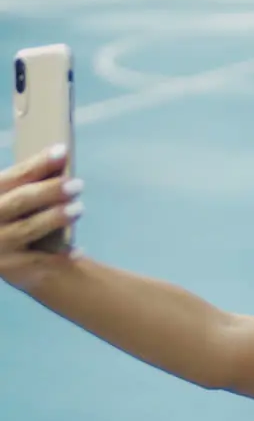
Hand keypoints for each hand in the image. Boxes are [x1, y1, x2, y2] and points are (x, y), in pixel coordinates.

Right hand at [0, 145, 83, 290]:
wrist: (8, 258)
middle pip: (20, 201)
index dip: (38, 163)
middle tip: (77, 184)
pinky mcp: (10, 269)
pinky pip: (40, 261)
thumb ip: (32, 184)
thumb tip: (62, 159)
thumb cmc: (17, 220)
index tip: (62, 151)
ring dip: (55, 218)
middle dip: (50, 191)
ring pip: (28, 229)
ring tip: (79, 208)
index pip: (13, 177)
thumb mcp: (16, 200)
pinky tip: (80, 250)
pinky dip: (62, 255)